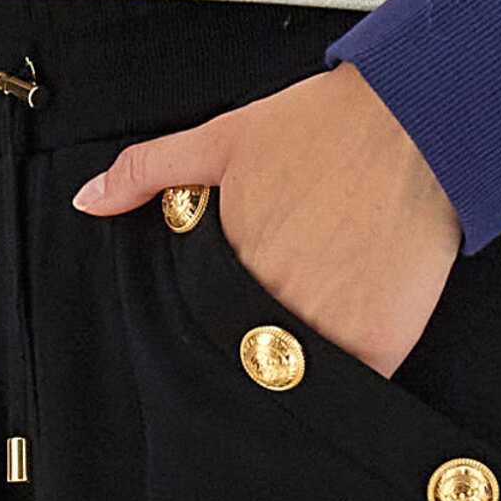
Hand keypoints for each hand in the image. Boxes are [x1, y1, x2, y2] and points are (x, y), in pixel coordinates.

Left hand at [73, 60, 461, 377]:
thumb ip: (148, 169)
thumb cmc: (322, 124)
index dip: (216, 324)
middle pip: (250, 357)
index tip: (232, 313)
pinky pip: (357, 382)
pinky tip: (358, 332)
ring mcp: (328, 331)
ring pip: (298, 379)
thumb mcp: (222, 136)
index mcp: (227, 266)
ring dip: (303, 365)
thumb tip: (88, 199)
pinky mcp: (380, 343)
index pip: (203, 327)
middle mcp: (271, 307)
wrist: (411, 119)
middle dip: (257, 346)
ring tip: (322, 320)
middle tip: (285, 311)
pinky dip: (354, 372)